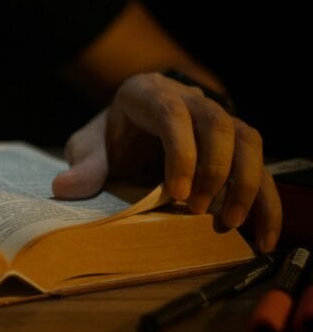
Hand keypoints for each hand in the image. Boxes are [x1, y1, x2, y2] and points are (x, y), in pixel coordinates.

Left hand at [51, 72, 281, 252]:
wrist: (129, 129)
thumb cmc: (109, 137)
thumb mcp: (89, 146)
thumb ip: (84, 165)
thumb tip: (64, 188)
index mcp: (149, 94)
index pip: (173, 113)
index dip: (182, 151)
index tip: (179, 192)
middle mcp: (190, 100)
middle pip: (220, 123)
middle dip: (215, 168)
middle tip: (196, 209)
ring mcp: (217, 121)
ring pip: (249, 140)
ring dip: (245, 183)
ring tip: (228, 223)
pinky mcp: (234, 149)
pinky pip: (261, 168)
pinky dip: (266, 202)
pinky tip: (264, 237)